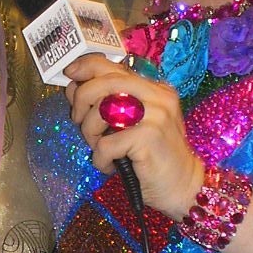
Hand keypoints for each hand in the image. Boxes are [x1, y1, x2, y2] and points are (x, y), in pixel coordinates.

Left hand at [64, 55, 202, 219]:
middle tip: (78, 119)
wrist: (182, 186)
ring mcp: (156, 115)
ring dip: (90, 133)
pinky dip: (100, 159)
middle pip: (105, 82)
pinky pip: (105, 143)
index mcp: (155, 88)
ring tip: (101, 149)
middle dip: (82, 99)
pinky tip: (111, 166)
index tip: (70, 73)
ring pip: (102, 110)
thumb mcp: (131, 123)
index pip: (115, 66)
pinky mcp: (149, 137)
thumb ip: (110, 102)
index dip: (87, 66)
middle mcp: (158, 96)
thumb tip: (74, 88)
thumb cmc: (152, 157)